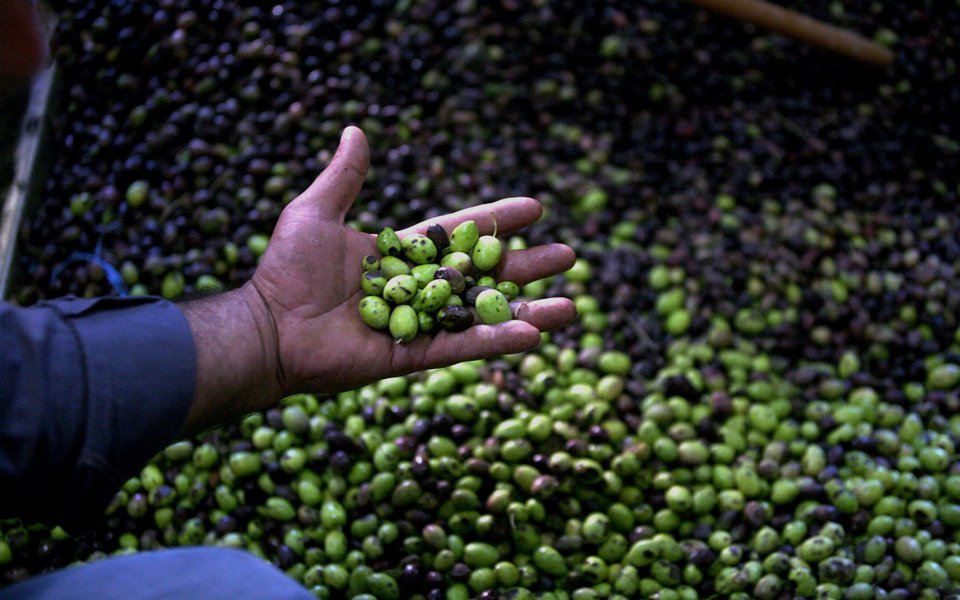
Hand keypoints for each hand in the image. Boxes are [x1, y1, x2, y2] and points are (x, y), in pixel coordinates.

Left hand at [180, 127, 575, 434]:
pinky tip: (534, 334)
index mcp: (403, 252)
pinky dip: (496, 341)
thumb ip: (344, 176)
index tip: (535, 207)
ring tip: (571, 306)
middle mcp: (419, 288)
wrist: (270, 328)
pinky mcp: (413, 355)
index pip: (462, 232)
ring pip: (483, 315)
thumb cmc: (286, 270)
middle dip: (528, 266)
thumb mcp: (315, 212)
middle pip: (485, 274)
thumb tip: (354, 130)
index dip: (498, 220)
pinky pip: (462, 347)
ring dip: (528, 309)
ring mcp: (420, 323)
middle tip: (569, 256)